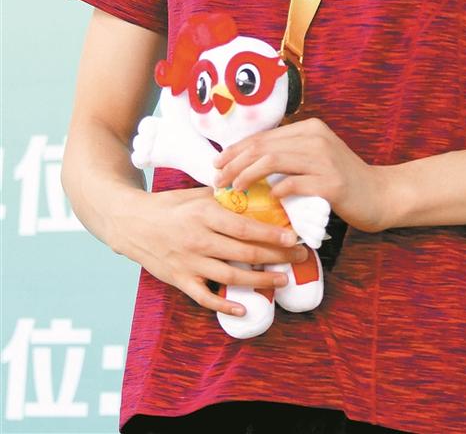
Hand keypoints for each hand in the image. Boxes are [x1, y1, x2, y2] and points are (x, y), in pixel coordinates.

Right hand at [111, 186, 310, 318]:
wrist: (131, 223)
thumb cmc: (169, 205)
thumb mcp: (196, 194)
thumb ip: (224, 197)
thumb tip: (257, 194)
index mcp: (205, 214)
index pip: (245, 227)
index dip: (271, 235)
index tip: (293, 237)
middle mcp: (199, 239)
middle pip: (244, 253)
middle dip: (276, 257)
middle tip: (299, 257)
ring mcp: (189, 262)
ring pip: (231, 276)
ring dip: (260, 281)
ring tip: (283, 279)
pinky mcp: (180, 280)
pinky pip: (205, 297)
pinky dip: (225, 305)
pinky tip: (245, 307)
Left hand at [213, 118, 390, 233]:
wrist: (380, 194)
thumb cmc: (341, 179)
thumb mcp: (314, 157)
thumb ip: (288, 155)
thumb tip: (246, 162)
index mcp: (309, 128)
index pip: (263, 136)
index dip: (236, 150)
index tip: (217, 165)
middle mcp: (316, 138)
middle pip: (263, 147)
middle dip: (234, 163)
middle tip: (218, 181)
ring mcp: (324, 159)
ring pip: (273, 161)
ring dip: (248, 176)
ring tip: (235, 190)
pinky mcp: (331, 183)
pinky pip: (294, 184)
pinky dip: (277, 190)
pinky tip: (269, 198)